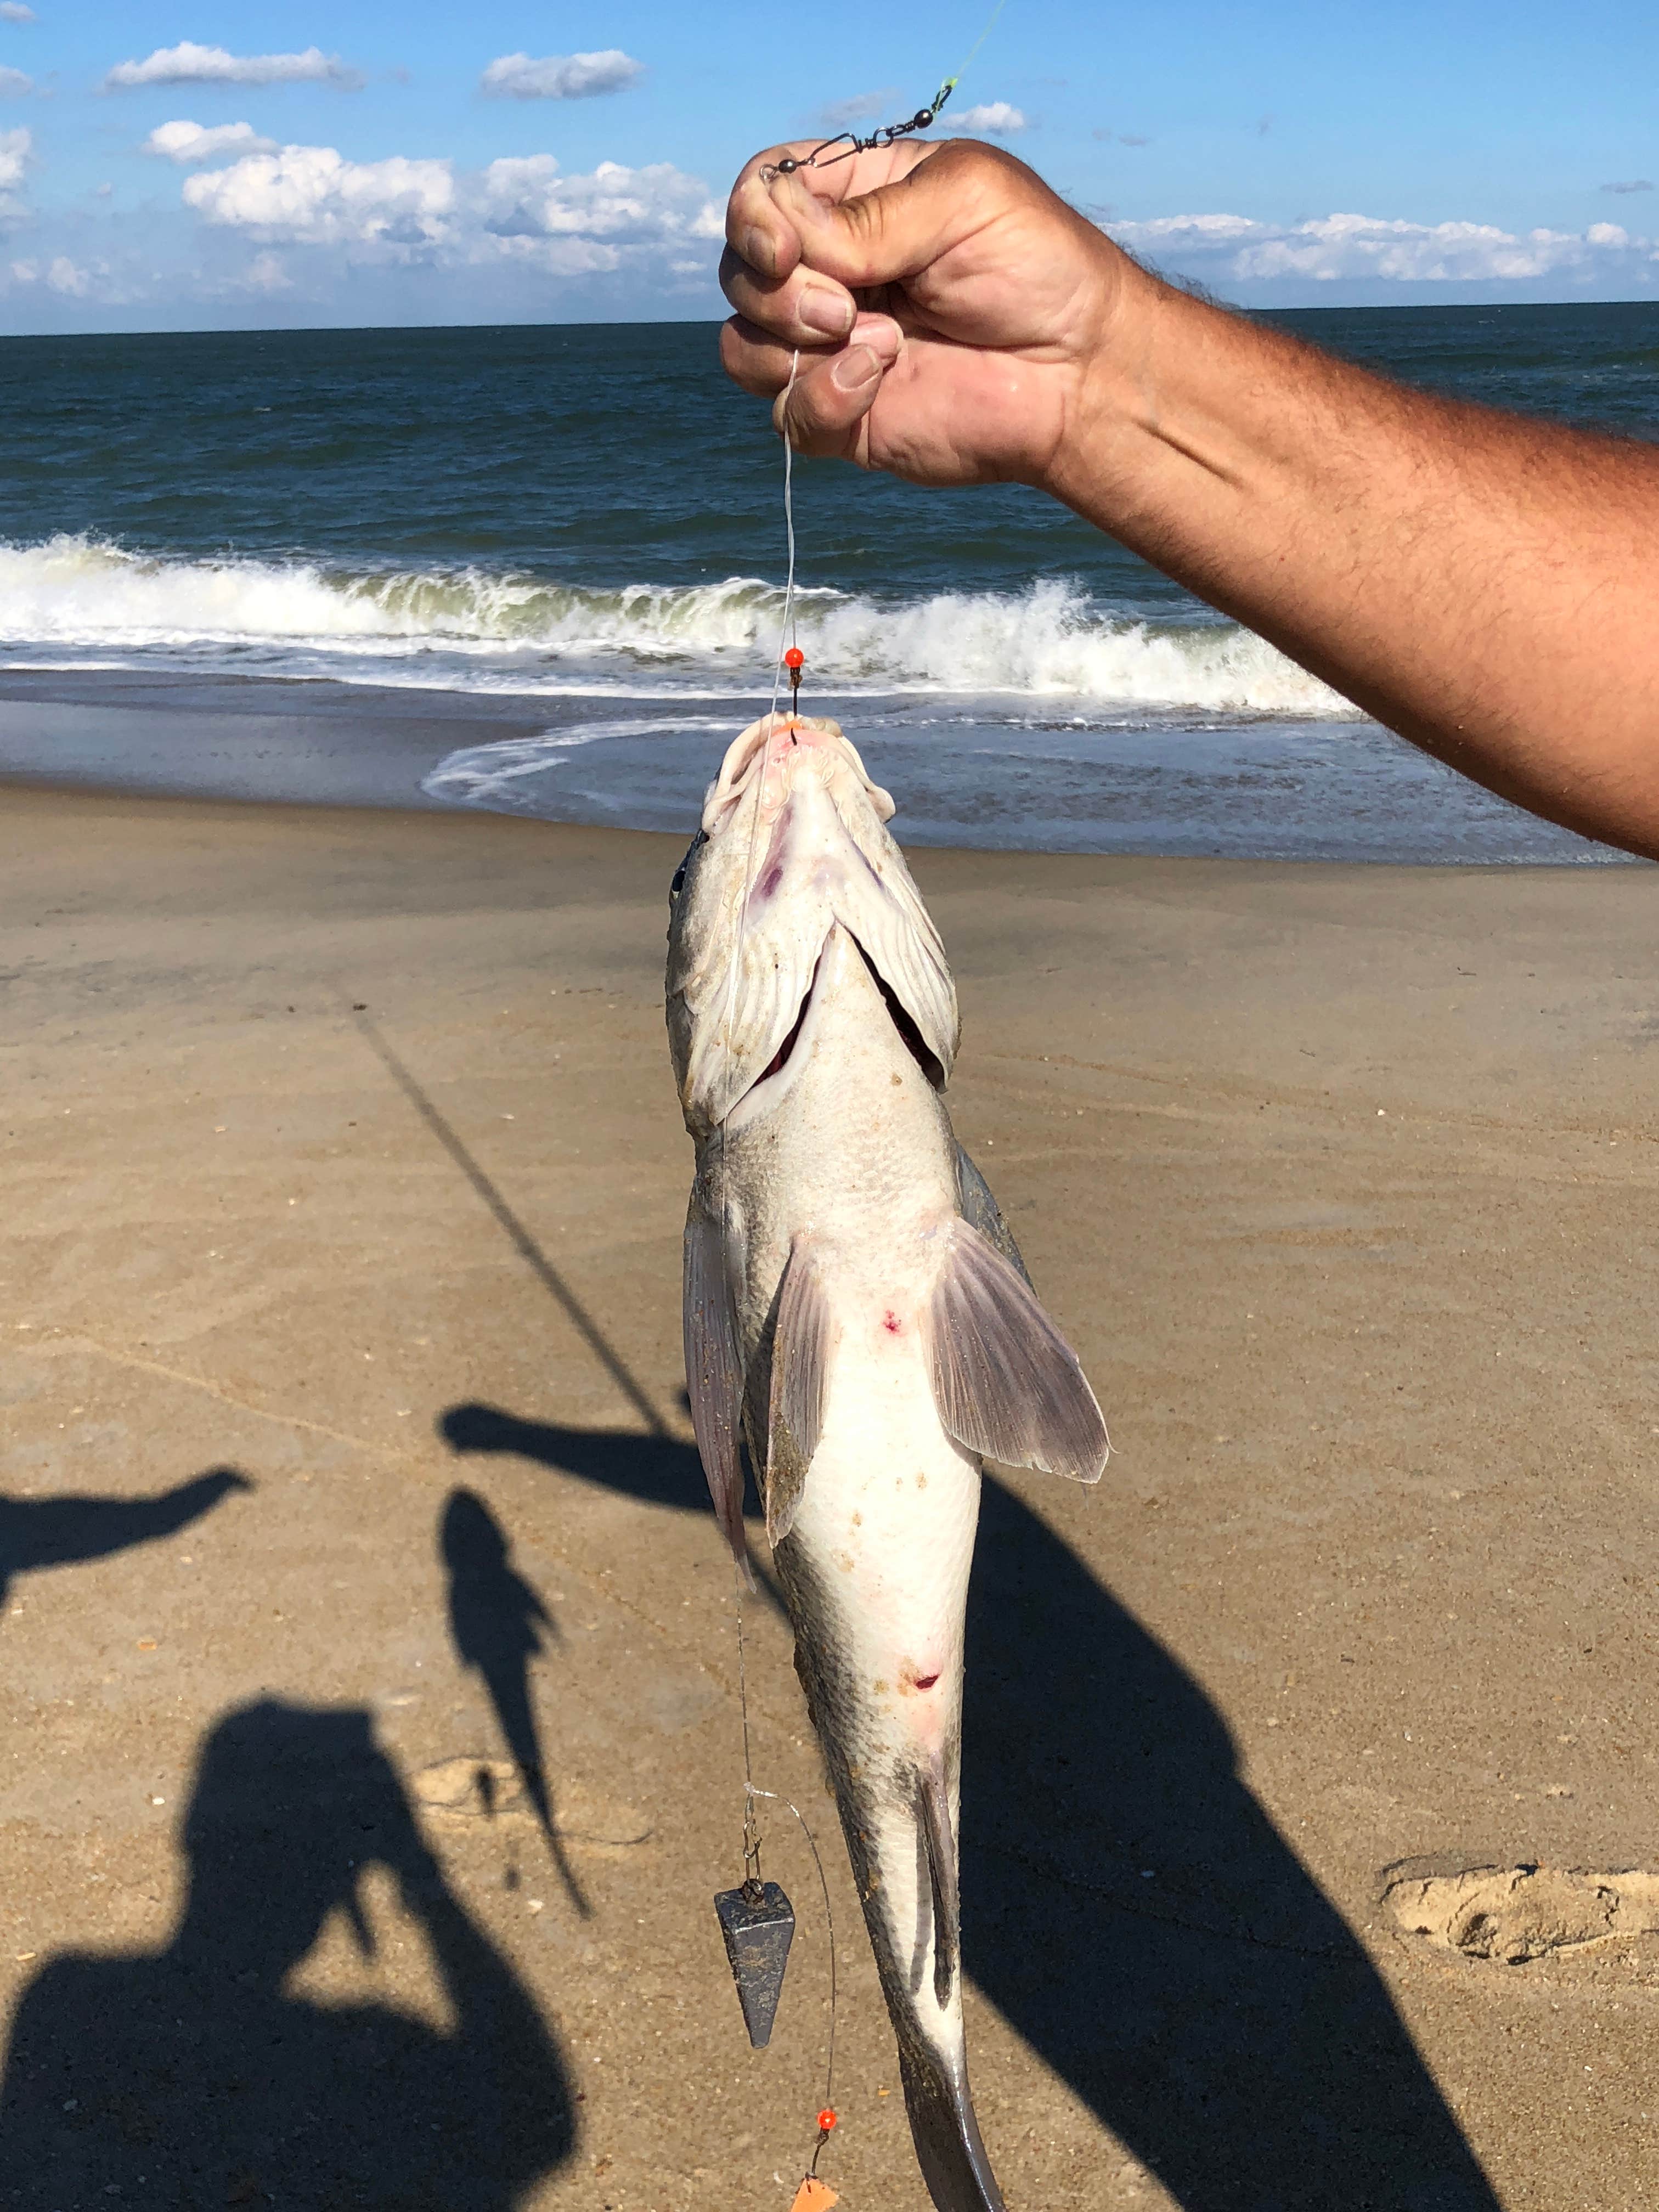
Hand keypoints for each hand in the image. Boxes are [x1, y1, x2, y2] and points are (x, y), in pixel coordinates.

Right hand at [720, 139, 1127, 489]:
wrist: (1079, 375)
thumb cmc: (1039, 270)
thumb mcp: (963, 201)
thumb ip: (868, 215)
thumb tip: (787, 242)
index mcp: (856, 202)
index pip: (762, 192)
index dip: (753, 217)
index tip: (787, 248)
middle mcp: (833, 273)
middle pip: (740, 271)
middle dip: (778, 290)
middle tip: (850, 306)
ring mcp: (831, 348)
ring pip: (743, 347)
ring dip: (793, 345)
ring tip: (882, 343)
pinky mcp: (842, 416)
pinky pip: (784, 416)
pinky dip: (821, 399)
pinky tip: (879, 382)